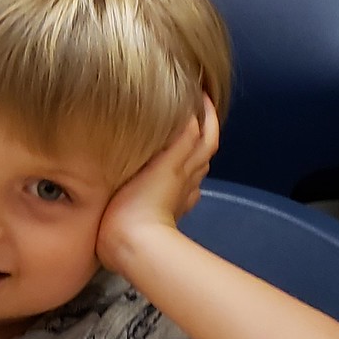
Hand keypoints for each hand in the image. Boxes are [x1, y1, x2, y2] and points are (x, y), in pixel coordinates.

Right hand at [96, 98, 218, 278]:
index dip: (208, 115)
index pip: (206, 136)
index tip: (202, 93)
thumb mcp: (163, 166)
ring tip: (177, 133)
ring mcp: (178, 198)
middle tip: (191, 108)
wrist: (130, 245)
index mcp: (185, 167)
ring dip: (190, 150)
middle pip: (202, 152)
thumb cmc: (139, 204)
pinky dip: (177, 171)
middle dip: (202, 129)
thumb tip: (192, 113)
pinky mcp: (165, 211)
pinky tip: (165, 169)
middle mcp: (187, 181)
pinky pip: (179, 186)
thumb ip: (180, 140)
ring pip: (192, 169)